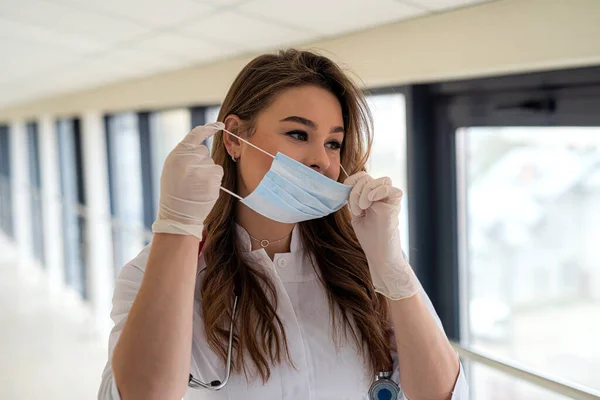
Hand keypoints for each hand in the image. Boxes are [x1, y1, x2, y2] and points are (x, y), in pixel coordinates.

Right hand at [151, 123, 223, 239]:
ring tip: (196, 187)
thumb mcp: (172, 169)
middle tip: (190, 179)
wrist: (177, 216)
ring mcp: (201, 168)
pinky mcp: (212, 178)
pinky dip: (214, 180)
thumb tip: (201, 148)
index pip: (195, 135)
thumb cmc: (174, 193)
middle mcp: (188, 159)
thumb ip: (185, 156)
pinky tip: (203, 190)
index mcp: (176, 155)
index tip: (220, 125)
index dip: (209, 128)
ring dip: (208, 173)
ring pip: (212, 163)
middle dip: (201, 162)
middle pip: (203, 152)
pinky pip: (218, 173)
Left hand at [345, 172, 417, 299]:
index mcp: (372, 197)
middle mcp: (382, 197)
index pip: (363, 177)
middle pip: (368, 177)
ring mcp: (390, 201)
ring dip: (365, 192)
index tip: (346, 191)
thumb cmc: (369, 239)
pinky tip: (370, 204)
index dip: (352, 180)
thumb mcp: (357, 215)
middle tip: (356, 209)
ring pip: (381, 180)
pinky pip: (392, 189)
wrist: (380, 256)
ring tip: (362, 209)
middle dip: (356, 190)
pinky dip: (378, 192)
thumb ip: (354, 199)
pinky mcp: (395, 207)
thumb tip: (348, 184)